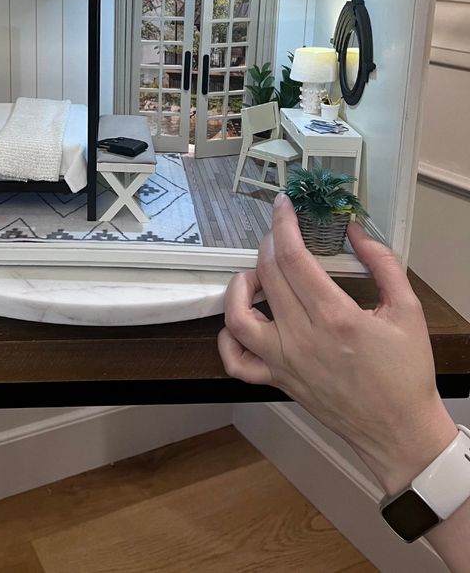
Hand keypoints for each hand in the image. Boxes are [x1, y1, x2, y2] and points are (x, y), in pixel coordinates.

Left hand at [219, 193, 457, 495]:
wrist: (400, 431)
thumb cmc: (406, 372)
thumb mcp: (408, 309)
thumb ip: (382, 263)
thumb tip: (354, 230)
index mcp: (335, 316)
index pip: (293, 256)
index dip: (283, 224)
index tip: (282, 205)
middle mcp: (302, 337)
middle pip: (267, 274)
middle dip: (269, 243)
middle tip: (280, 234)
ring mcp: (284, 361)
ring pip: (238, 315)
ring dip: (240, 286)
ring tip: (257, 275)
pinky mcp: (277, 381)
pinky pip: (235, 361)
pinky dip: (228, 338)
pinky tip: (243, 320)